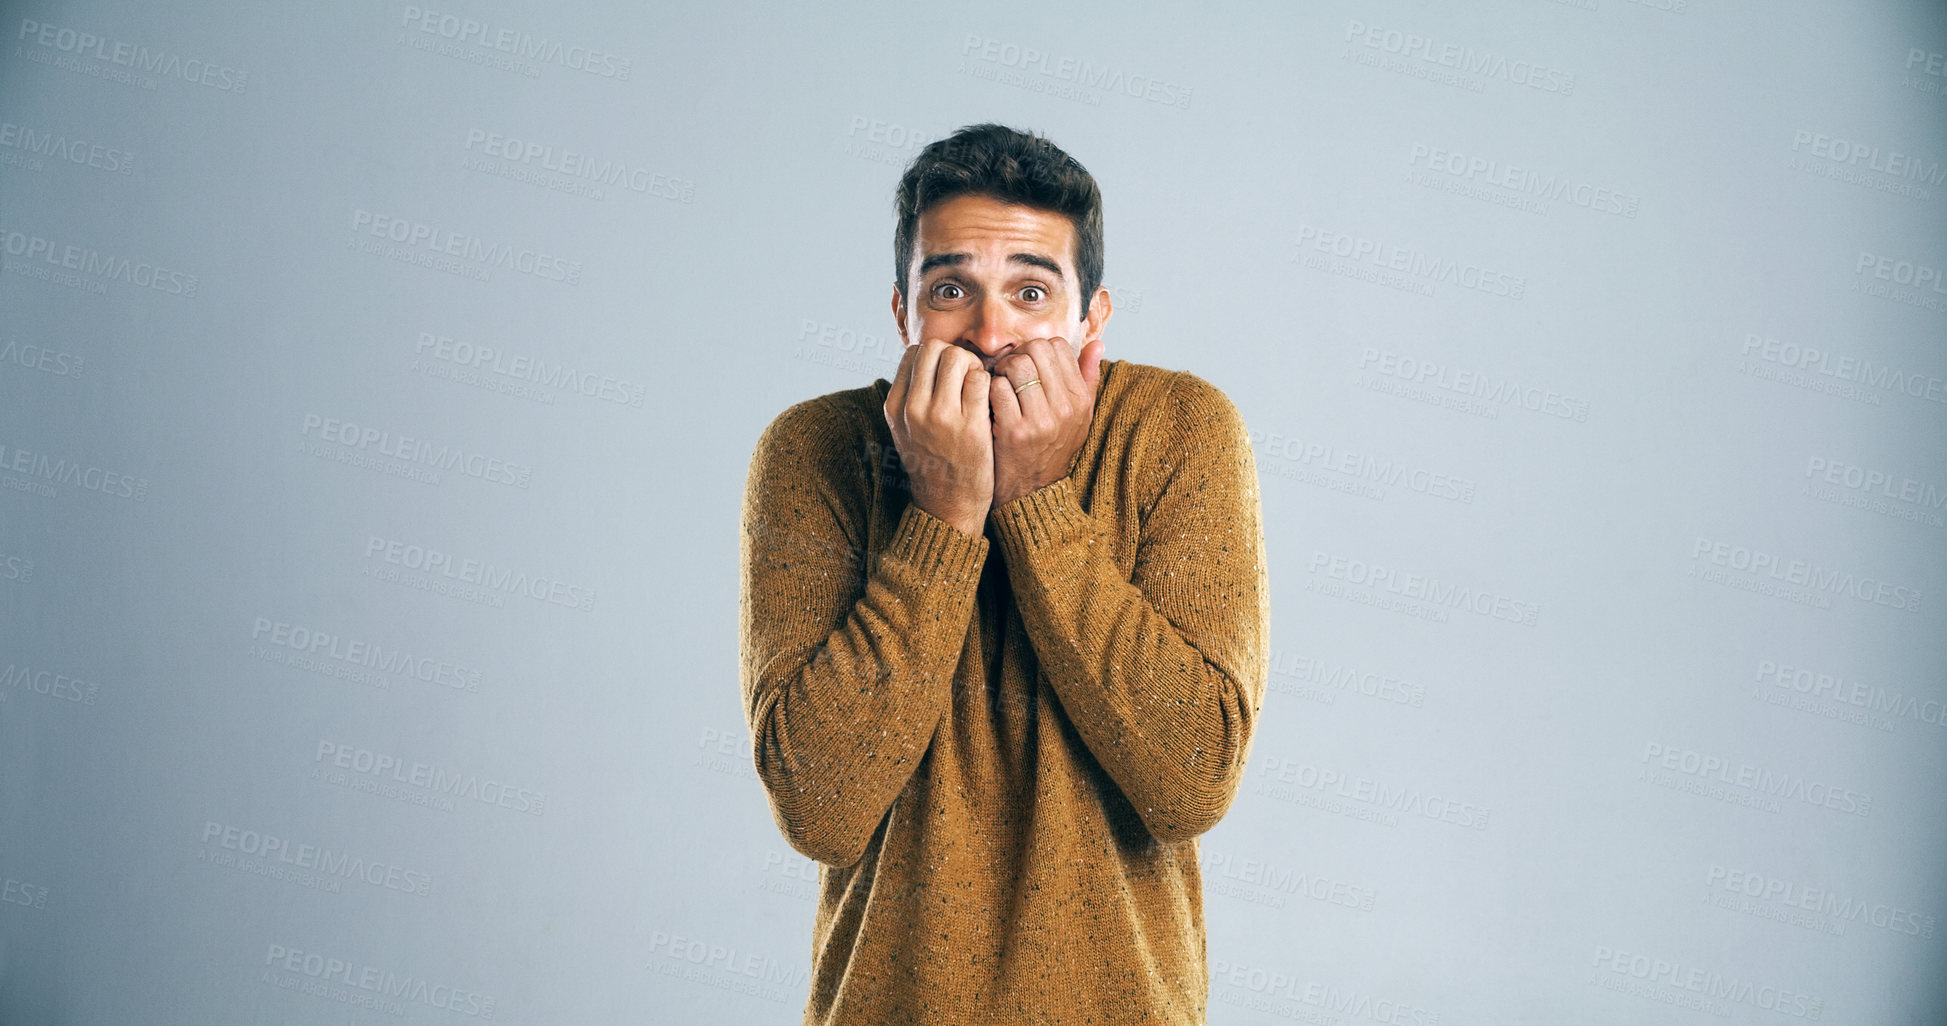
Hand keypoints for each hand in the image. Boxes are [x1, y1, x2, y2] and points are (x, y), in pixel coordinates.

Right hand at [883, 338, 994, 536]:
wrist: (948, 506)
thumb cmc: (933, 463)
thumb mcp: (906, 430)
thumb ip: (911, 395)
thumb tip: (927, 357)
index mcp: (895, 406)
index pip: (913, 352)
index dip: (935, 356)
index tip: (947, 375)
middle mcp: (913, 409)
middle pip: (935, 348)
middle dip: (955, 355)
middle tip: (966, 376)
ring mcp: (941, 417)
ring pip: (958, 357)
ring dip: (973, 366)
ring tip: (978, 388)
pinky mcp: (970, 426)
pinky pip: (981, 379)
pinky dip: (989, 382)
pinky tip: (990, 399)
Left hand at [988, 336, 1104, 507]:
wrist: (1032, 492)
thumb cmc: (1052, 448)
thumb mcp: (1079, 417)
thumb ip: (1088, 379)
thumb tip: (1098, 344)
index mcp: (1080, 401)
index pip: (1059, 347)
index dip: (1039, 349)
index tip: (1030, 364)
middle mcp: (1065, 409)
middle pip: (1036, 350)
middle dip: (1019, 355)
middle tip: (1011, 372)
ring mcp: (1039, 421)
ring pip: (1017, 365)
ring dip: (1003, 370)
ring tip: (1001, 383)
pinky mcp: (1013, 431)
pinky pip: (997, 388)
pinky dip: (990, 389)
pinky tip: (992, 401)